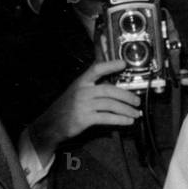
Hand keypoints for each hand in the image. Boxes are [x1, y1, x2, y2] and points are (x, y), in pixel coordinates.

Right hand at [27, 60, 141, 160]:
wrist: (51, 124)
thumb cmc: (66, 108)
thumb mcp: (77, 92)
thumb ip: (93, 87)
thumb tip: (113, 85)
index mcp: (81, 82)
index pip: (96, 69)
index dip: (110, 65)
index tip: (123, 63)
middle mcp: (82, 91)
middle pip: (109, 89)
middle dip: (126, 95)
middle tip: (136, 101)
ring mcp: (83, 105)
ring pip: (110, 104)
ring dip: (126, 109)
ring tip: (135, 113)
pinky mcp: (84, 118)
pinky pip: (106, 117)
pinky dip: (119, 119)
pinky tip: (127, 121)